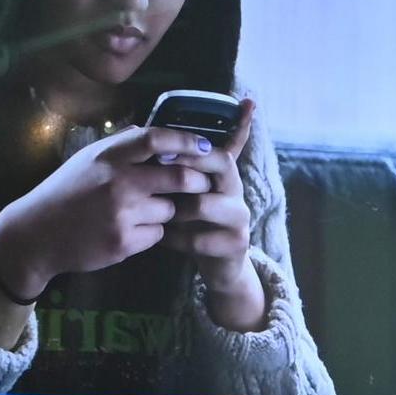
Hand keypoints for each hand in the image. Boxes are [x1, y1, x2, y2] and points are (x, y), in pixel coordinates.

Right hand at [0, 125, 219, 301]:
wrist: (36, 234)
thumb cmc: (64, 192)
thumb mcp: (86, 160)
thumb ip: (119, 148)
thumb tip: (148, 134)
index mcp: (107, 157)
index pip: (156, 140)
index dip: (186, 141)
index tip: (205, 146)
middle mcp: (117, 183)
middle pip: (178, 178)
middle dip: (196, 181)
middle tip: (201, 184)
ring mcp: (121, 214)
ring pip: (170, 210)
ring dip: (166, 211)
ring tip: (142, 211)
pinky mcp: (124, 243)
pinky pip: (157, 235)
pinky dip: (151, 232)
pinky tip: (129, 230)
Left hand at [155, 97, 264, 330]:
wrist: (220, 265)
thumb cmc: (197, 222)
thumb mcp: (191, 189)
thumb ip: (184, 163)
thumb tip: (161, 129)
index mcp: (225, 172)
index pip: (220, 146)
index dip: (194, 145)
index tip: (162, 149)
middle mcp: (237, 190)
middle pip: (221, 164)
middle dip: (186, 166)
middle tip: (155, 174)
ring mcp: (240, 217)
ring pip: (203, 204)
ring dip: (174, 209)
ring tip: (155, 213)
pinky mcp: (236, 244)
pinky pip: (198, 239)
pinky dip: (175, 239)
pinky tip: (162, 238)